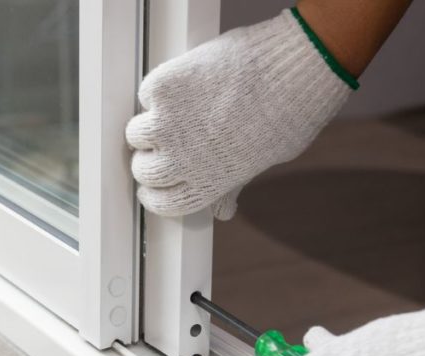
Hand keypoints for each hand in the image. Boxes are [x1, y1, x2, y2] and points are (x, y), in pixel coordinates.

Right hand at [125, 9, 351, 219]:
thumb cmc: (285, 117)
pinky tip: (183, 85)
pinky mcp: (163, 90)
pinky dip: (158, 91)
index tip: (150, 186)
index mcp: (205, 186)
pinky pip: (146, 95)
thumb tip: (224, 210)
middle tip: (158, 144)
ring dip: (147, 125)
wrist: (288, 74)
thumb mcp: (258, 163)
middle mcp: (180, 161)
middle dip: (148, 159)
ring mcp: (168, 124)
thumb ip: (231, 186)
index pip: (162, 203)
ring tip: (167, 113)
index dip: (152, 195)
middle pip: (143, 170)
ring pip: (135, 134)